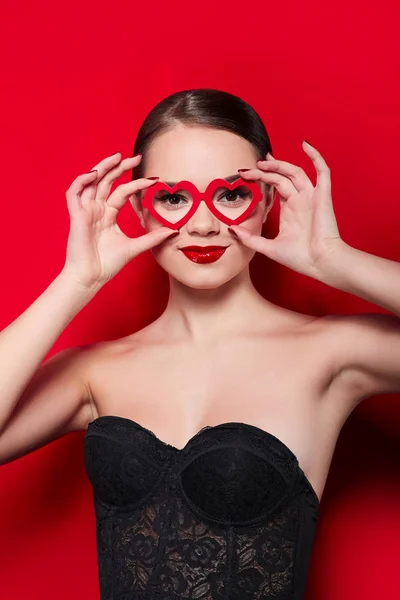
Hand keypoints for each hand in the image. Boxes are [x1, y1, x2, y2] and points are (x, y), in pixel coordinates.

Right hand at [61, 152, 177, 289]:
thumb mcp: (135, 247)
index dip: (136, 183)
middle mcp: (96, 209)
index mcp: (108, 214)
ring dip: (102, 167)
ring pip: (91, 181)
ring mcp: (85, 211)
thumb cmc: (107, 264)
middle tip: (136, 157)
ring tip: (116, 157)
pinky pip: (74, 192)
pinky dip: (82, 181)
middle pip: (106, 181)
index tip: (154, 179)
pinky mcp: (76, 216)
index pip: (122, 192)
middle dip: (119, 167)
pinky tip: (94, 174)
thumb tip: (173, 231)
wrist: (91, 278)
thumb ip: (153, 238)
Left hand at [229, 141, 342, 278]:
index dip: (260, 178)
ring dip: (280, 164)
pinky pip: (322, 171)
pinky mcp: (323, 196)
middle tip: (249, 168)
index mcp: (290, 210)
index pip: (274, 186)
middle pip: (282, 177)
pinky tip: (305, 145)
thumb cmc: (299, 258)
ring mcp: (312, 197)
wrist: (321, 263)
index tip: (244, 174)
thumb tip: (231, 229)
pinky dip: (316, 157)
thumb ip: (250, 238)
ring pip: (296, 172)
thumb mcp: (268, 247)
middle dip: (265, 170)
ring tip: (264, 161)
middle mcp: (300, 200)